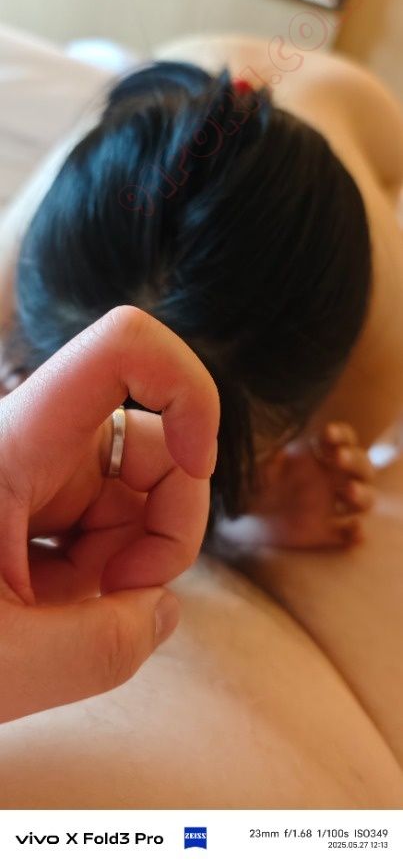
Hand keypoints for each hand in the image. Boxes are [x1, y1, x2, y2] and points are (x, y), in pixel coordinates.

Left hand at [0, 306, 218, 721]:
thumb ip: (103, 650)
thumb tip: (160, 610)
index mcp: (11, 446)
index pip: (124, 348)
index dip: (188, 390)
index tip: (197, 467)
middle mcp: (28, 446)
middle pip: (152, 439)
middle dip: (170, 520)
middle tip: (130, 594)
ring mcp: (33, 479)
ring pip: (136, 491)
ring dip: (138, 557)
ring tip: (85, 616)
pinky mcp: (33, 512)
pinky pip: (105, 527)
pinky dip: (107, 573)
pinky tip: (63, 613)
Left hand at [251, 422, 375, 548]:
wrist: (249, 521)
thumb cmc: (261, 485)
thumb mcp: (261, 469)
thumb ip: (271, 461)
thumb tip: (280, 454)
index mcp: (322, 457)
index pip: (343, 439)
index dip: (340, 435)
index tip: (327, 434)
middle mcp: (335, 480)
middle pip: (361, 466)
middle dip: (353, 459)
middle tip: (338, 458)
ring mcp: (335, 507)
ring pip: (365, 499)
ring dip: (362, 494)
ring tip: (349, 492)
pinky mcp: (328, 533)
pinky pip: (349, 534)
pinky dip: (355, 533)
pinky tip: (355, 530)